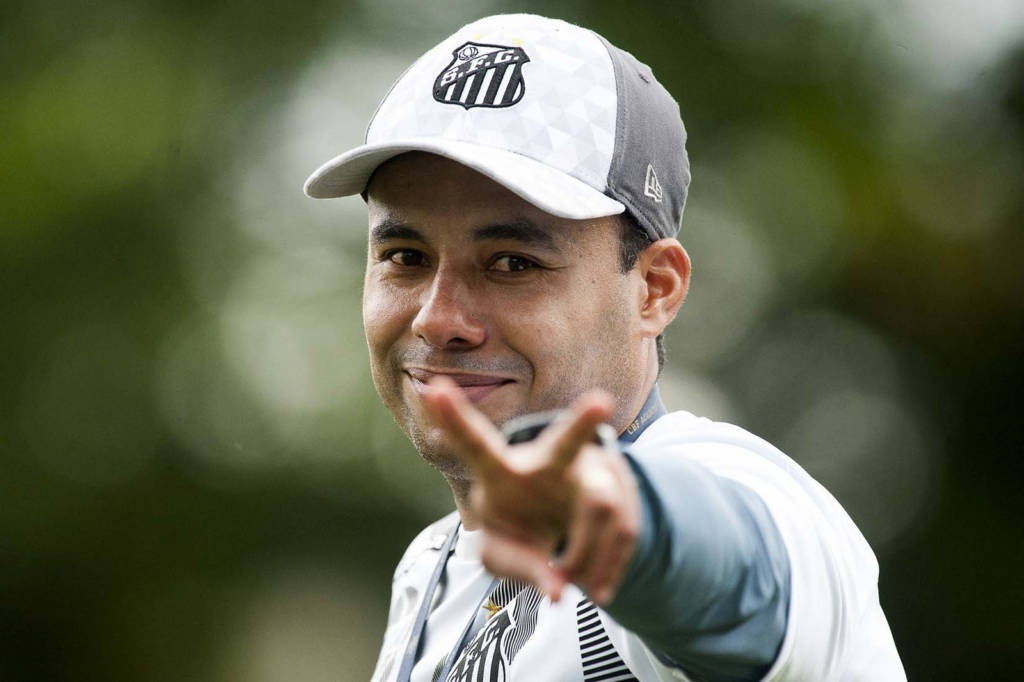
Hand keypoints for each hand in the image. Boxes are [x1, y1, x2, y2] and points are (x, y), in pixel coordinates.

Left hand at [421, 377, 640, 604]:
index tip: (432, 388)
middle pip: (565, 444)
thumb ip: (520, 569)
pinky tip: (600, 588)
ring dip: (589, 559)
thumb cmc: (518, 530)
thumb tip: (558, 589)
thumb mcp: (502, 553)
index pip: (476, 443)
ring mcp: (590, 471)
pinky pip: (626, 531)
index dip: (454, 418)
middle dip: (581, 423)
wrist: (563, 528)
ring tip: (581, 589)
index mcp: (502, 471)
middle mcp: (547, 462)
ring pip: (603, 507)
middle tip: (601, 404)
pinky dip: (610, 571)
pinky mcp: (622, 490)